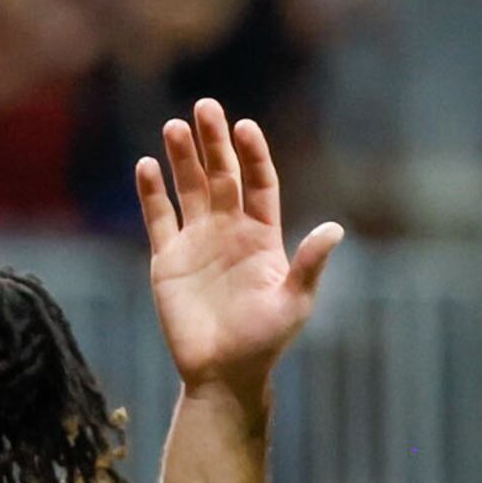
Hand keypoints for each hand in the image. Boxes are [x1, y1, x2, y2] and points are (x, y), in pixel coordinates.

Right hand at [136, 99, 341, 397]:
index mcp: (262, 236)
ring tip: (174, 126)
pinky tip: (146, 166)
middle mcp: (229, 231)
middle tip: (205, 107)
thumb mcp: (294, 302)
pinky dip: (151, 193)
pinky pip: (158, 219)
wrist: (222, 375)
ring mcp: (196, 243)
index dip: (252, 154)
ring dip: (182, 158)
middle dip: (213, 142)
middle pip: (221, 175)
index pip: (257, 183)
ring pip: (189, 189)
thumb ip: (309, 264)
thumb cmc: (264, 342)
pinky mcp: (167, 261)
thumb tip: (335, 229)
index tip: (244, 128)